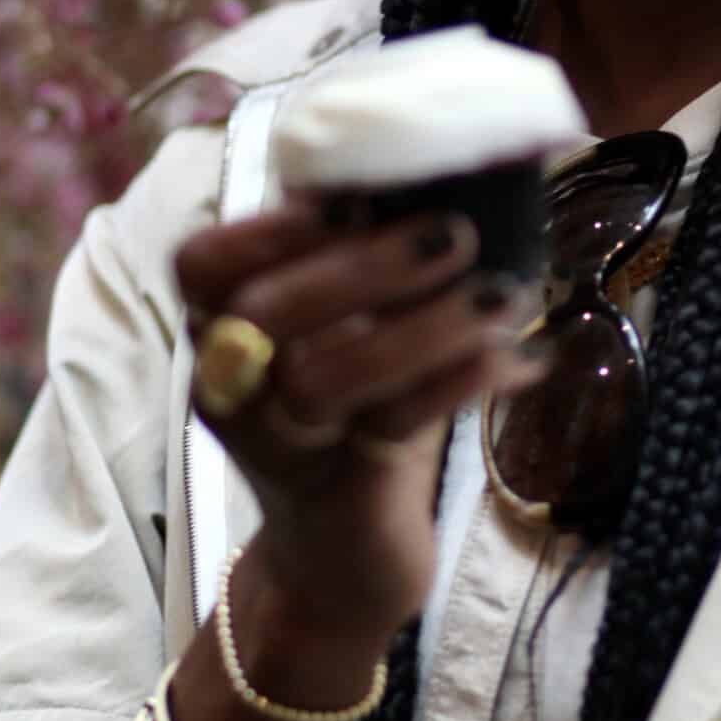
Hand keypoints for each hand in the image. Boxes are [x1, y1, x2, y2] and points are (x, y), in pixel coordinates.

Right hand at [174, 201, 544, 641]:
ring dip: (424, 324)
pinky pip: (390, 427)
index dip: (268, 225)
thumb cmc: (358, 414)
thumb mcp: (354, 329)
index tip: (356, 196)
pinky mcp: (338, 492)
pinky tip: (518, 358)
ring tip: (505, 294)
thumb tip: (448, 163)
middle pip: (265, 312)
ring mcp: (278, 444)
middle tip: (460, 234)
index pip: (201, 264)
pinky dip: (459, 382)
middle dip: (365, 264)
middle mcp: (231, 383)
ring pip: (323, 376)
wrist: (348, 557)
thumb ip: (368, 258)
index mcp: (221, 326)